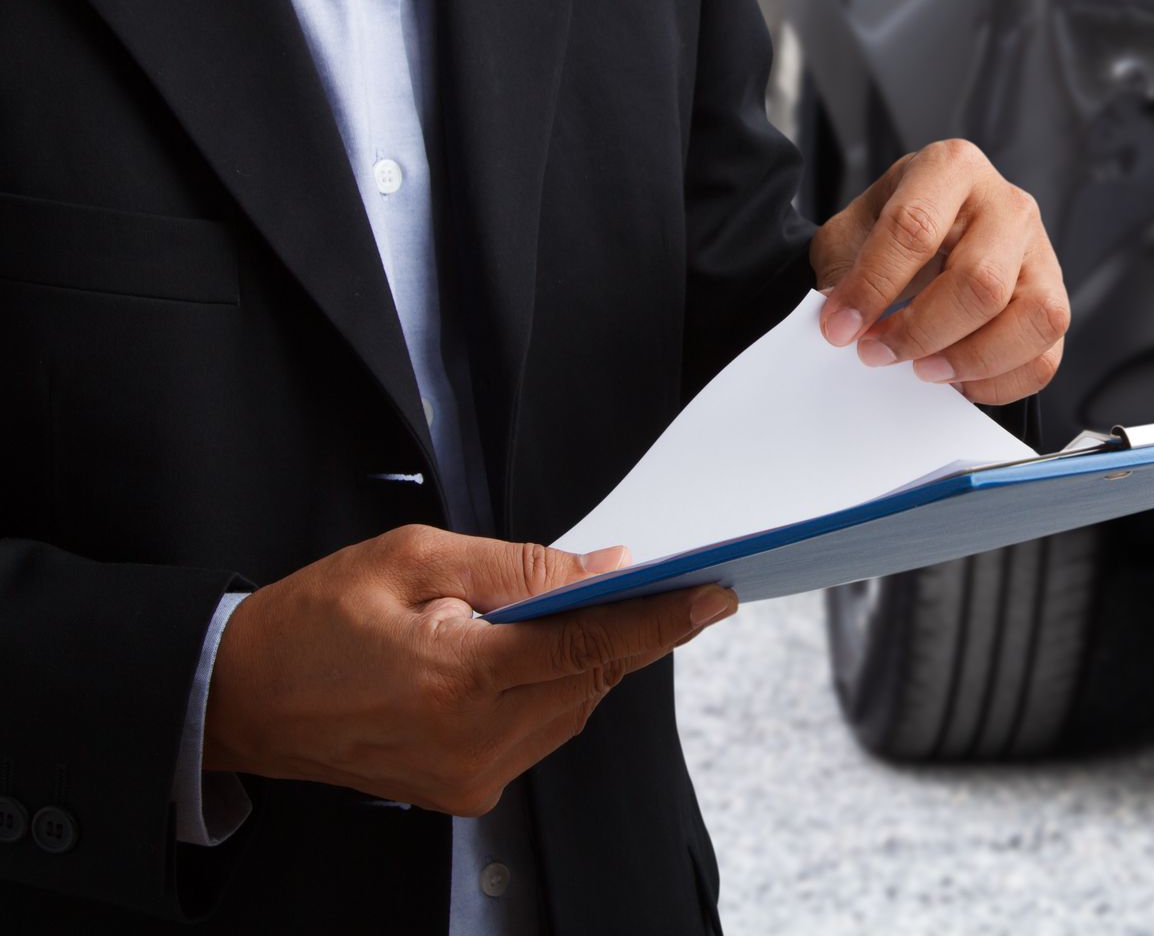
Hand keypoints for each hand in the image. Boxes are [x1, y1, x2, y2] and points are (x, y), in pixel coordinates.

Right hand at [203, 525, 735, 815]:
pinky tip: (524, 655)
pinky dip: (551, 689)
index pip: (590, 646)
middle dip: (624, 628)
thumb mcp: (414, 558)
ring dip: (583, 659)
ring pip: (573, 707)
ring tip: (561, 613)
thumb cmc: (318, 617)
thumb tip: (605, 570)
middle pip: (591, 678)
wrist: (243, 697)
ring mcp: (471, 775)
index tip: (713, 596)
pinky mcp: (466, 791)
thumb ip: (518, 567)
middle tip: (652, 583)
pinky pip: (541, 731)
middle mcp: (473, 741)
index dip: (659, 620)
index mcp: (458, 677)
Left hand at [810, 139, 1067, 405]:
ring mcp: (1041, 254)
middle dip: (920, 331)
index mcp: (951, 168)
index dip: (873, 286)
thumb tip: (844, 326)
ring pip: (1031, 318)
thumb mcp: (854, 233)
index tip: (840, 328)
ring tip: (924, 369)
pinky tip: (958, 379)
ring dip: (970, 359)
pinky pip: (1045, 357)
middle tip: (877, 352)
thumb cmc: (895, 231)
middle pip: (980, 281)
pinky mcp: (1054, 300)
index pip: (915, 227)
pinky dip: (999, 383)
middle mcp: (1007, 205)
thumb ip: (843, 274)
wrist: (928, 234)